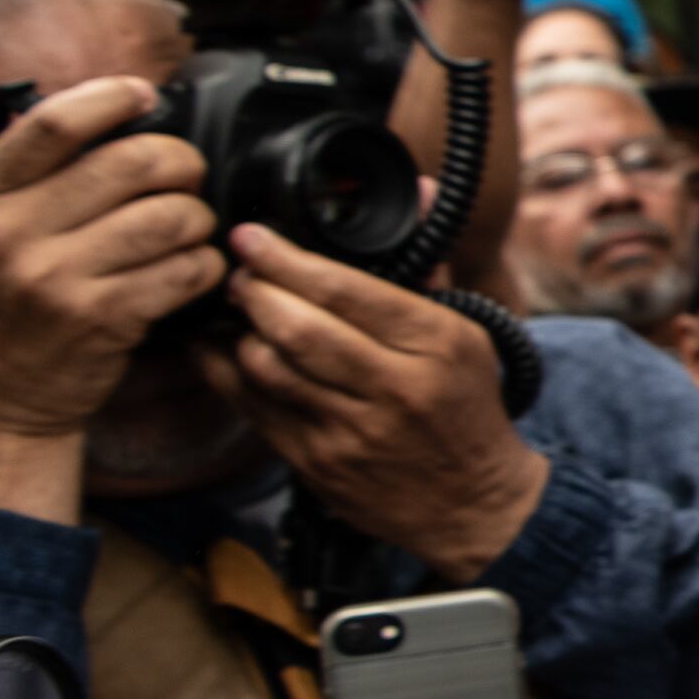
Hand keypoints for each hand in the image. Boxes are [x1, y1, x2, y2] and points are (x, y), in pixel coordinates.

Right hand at [0, 77, 222, 459]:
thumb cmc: (0, 307)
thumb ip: (30, 176)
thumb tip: (100, 109)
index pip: (53, 122)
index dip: (110, 97)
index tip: (143, 95)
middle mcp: (10, 231)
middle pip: (133, 162)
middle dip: (180, 164)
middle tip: (186, 179)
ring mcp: (54, 276)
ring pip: (169, 216)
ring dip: (198, 220)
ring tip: (188, 232)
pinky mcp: (100, 318)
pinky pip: (183, 271)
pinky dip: (202, 267)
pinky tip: (190, 272)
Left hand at [205, 222, 549, 575]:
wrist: (474, 506)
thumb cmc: (466, 410)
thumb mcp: (466, 336)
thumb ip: (428, 268)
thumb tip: (421, 193)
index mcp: (437, 344)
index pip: (349, 291)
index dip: (289, 260)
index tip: (254, 237)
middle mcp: (396, 388)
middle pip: (300, 329)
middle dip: (255, 290)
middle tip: (238, 271)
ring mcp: (353, 431)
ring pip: (269, 368)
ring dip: (239, 331)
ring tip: (235, 309)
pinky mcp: (319, 464)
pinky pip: (256, 409)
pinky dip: (229, 374)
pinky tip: (223, 352)